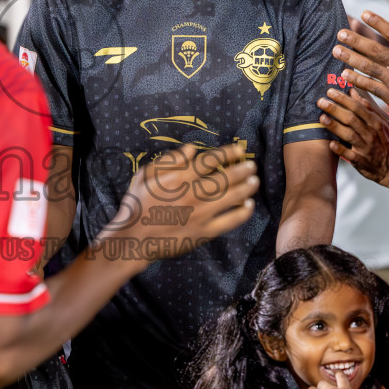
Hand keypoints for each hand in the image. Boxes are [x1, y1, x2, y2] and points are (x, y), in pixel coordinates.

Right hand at [101, 142, 257, 255]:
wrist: (133, 239)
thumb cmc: (136, 205)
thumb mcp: (145, 175)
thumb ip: (169, 161)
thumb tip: (191, 149)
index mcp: (180, 177)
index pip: (210, 160)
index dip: (227, 153)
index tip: (238, 149)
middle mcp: (194, 193)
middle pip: (226, 177)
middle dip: (242, 169)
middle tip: (252, 165)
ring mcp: (201, 213)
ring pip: (232, 196)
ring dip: (246, 187)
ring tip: (255, 181)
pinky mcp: (205, 231)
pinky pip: (229, 220)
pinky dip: (242, 213)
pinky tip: (248, 206)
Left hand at [318, 87, 388, 184]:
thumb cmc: (385, 143)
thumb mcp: (380, 123)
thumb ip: (366, 108)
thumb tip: (353, 91)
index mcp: (375, 123)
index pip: (358, 107)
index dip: (343, 99)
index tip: (330, 91)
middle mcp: (371, 134)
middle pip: (351, 119)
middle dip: (335, 109)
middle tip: (320, 101)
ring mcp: (366, 148)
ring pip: (349, 135)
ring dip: (335, 126)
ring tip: (322, 118)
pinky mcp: (361, 161)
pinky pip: (350, 155)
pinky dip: (341, 149)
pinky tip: (331, 144)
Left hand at [332, 10, 388, 129]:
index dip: (378, 22)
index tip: (364, 14)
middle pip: (374, 49)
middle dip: (355, 40)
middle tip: (339, 33)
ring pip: (368, 67)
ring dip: (350, 58)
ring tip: (336, 50)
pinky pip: (370, 86)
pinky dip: (356, 80)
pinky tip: (344, 74)